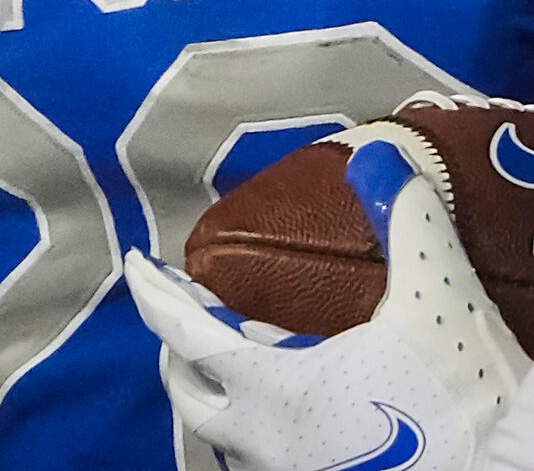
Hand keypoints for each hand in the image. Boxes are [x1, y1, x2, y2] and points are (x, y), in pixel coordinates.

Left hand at [126, 128, 531, 470]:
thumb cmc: (462, 396)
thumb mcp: (437, 297)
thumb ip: (406, 221)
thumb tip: (378, 158)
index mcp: (272, 385)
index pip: (182, 330)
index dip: (153, 292)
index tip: (136, 264)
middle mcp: (264, 437)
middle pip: (188, 386)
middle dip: (179, 344)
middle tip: (188, 306)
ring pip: (221, 428)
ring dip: (216, 386)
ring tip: (234, 349)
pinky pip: (259, 452)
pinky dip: (254, 419)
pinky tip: (287, 399)